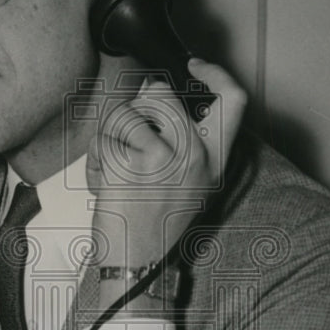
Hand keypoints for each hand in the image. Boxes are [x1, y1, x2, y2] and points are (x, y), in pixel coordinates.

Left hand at [87, 59, 246, 304]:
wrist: (136, 263)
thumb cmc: (153, 225)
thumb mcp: (185, 183)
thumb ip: (180, 140)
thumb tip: (153, 91)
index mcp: (213, 161)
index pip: (233, 101)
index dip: (216, 73)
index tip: (194, 66)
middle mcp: (194, 156)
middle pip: (161, 94)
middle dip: (135, 107)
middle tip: (129, 139)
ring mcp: (162, 158)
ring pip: (125, 112)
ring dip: (111, 136)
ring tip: (117, 172)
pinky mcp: (130, 164)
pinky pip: (104, 137)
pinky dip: (96, 157)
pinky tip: (105, 184)